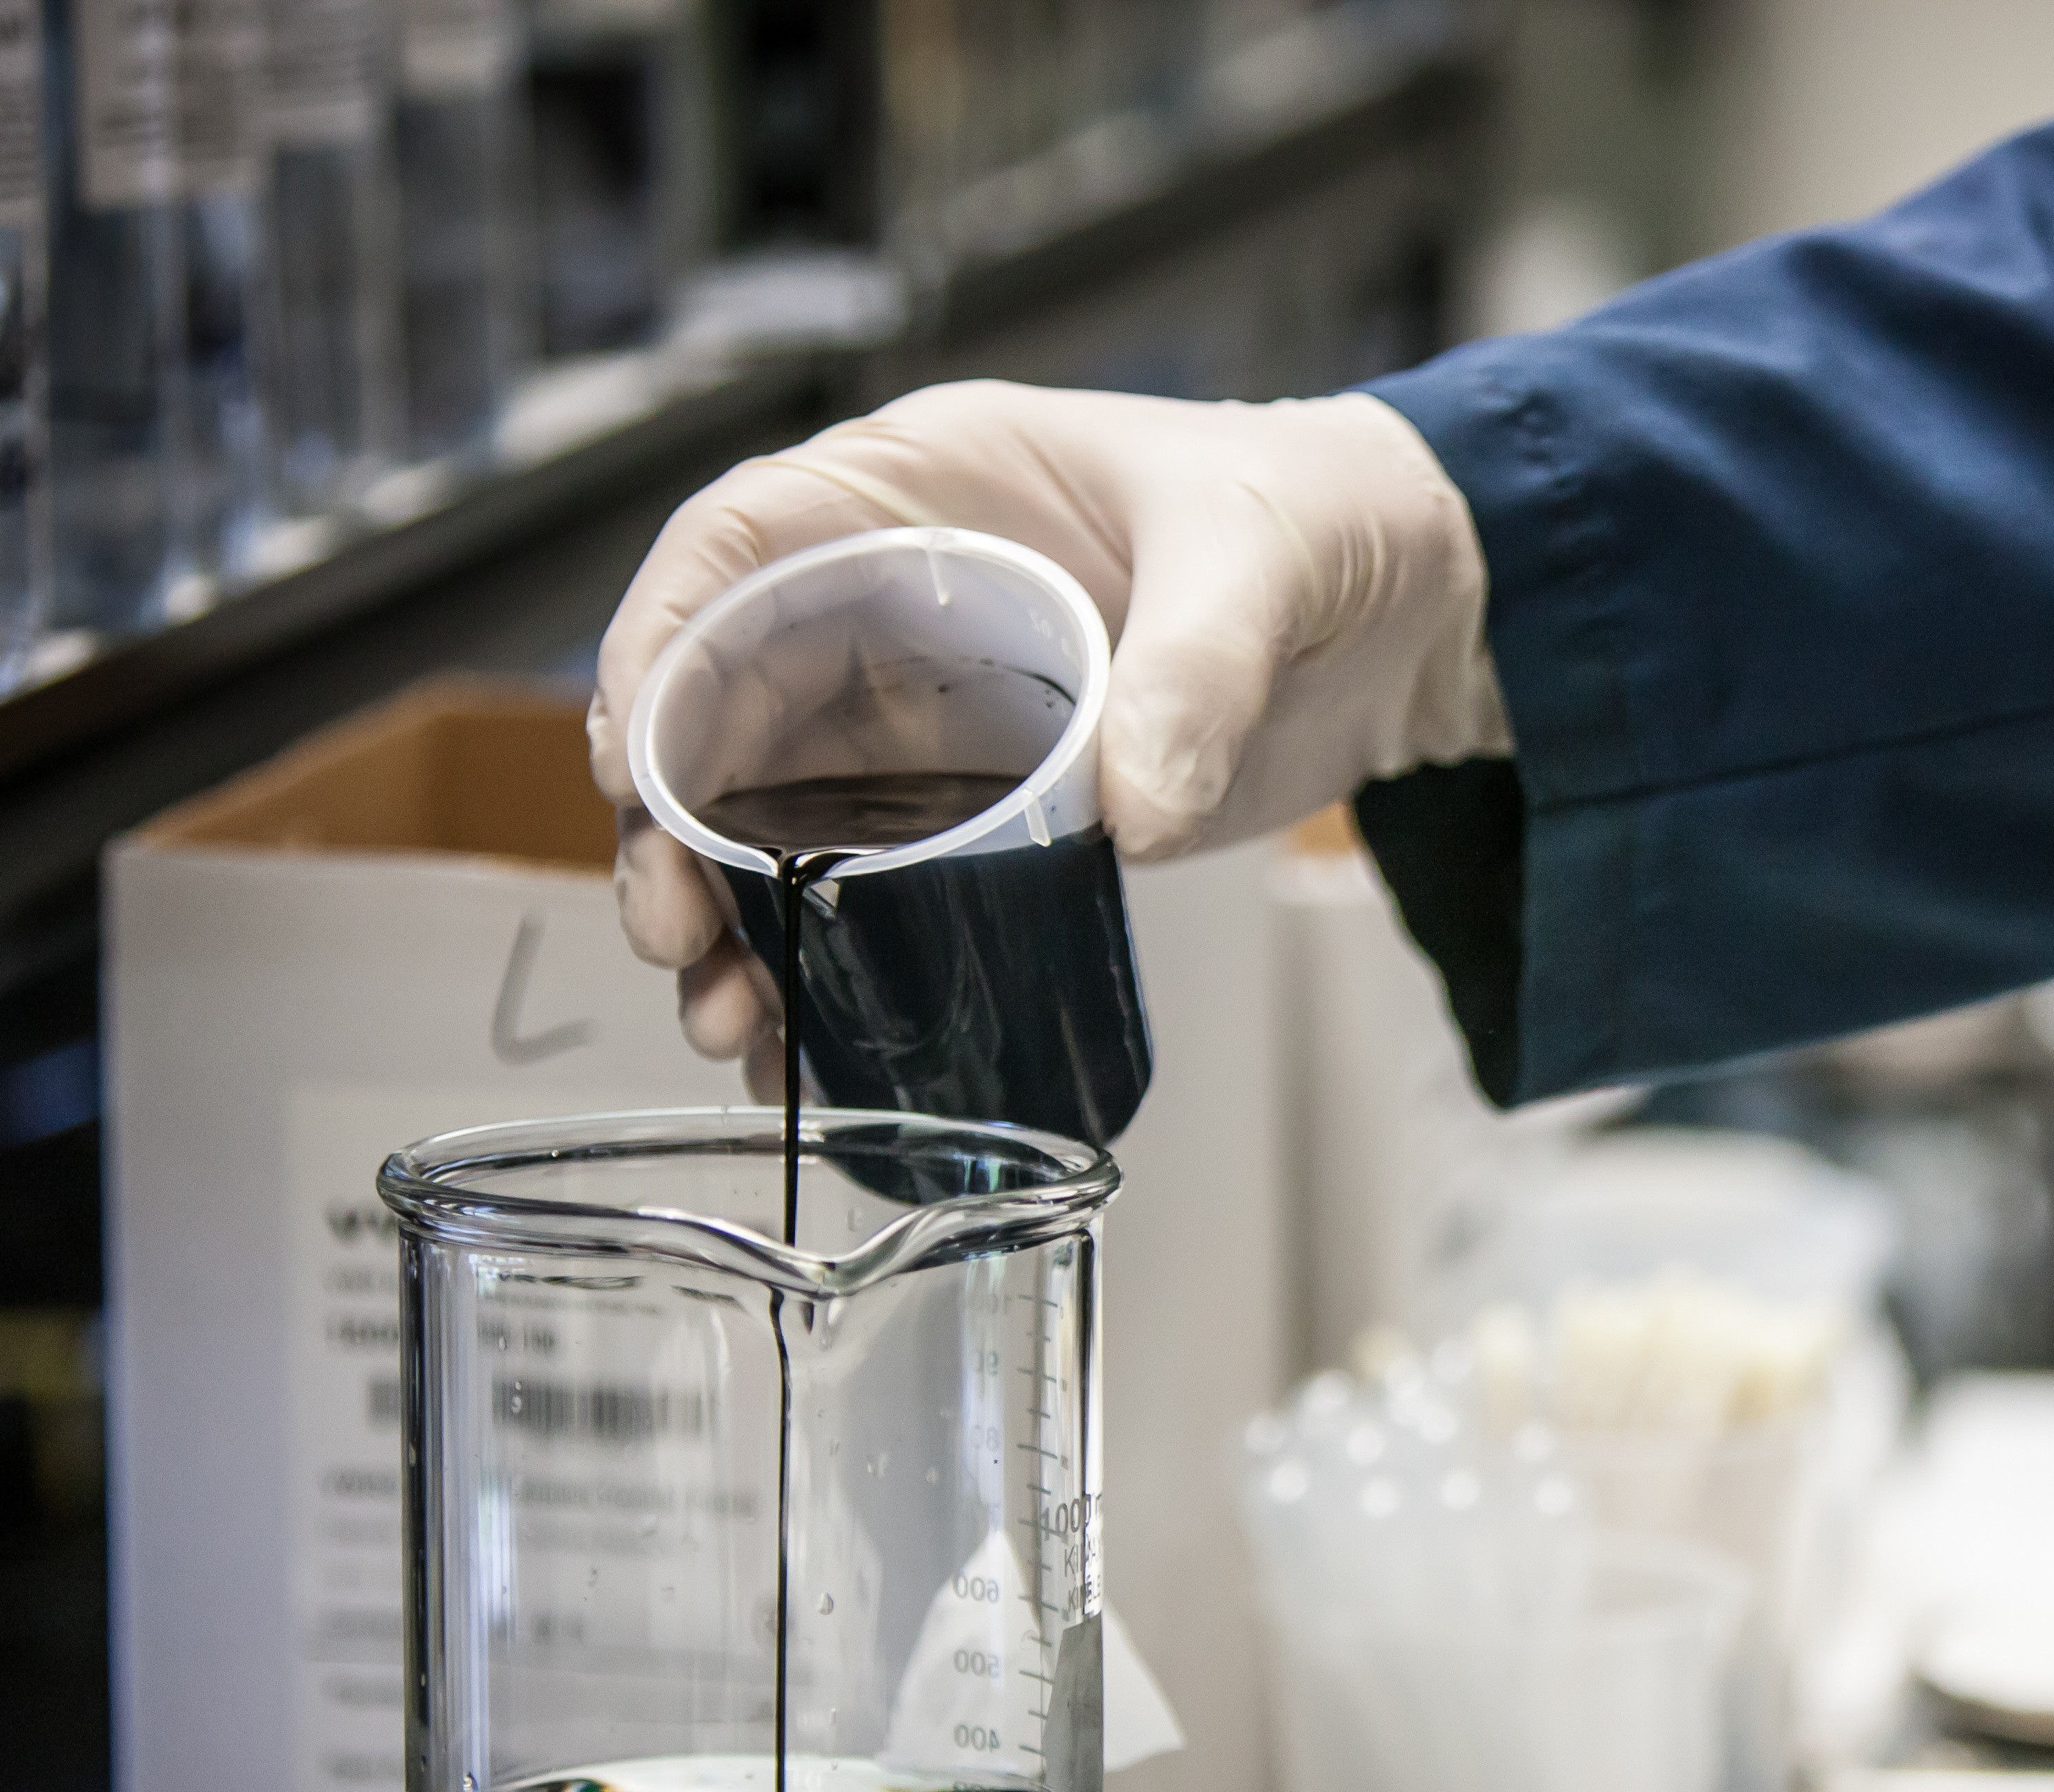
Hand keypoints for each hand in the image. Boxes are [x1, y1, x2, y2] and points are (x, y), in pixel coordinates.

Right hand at [588, 384, 1506, 1087]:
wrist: (1413, 603)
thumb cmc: (1321, 517)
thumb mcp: (1260, 559)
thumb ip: (1198, 666)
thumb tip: (1135, 810)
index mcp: (926, 484)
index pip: (736, 546)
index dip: (660, 649)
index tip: (640, 767)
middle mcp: (893, 594)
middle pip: (724, 706)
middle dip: (675, 829)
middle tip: (678, 938)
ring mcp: (930, 711)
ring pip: (774, 815)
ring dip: (737, 921)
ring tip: (734, 1024)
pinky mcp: (985, 806)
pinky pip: (870, 885)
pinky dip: (830, 964)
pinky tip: (811, 1046)